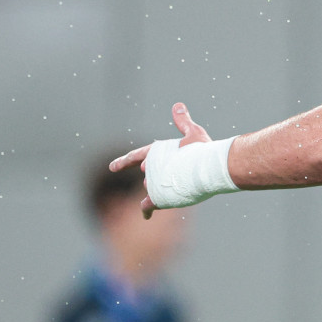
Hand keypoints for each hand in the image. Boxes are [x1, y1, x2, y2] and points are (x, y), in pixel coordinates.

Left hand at [109, 102, 211, 218]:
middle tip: (177, 173)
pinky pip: (148, 206)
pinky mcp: (157, 198)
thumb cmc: (203, 150)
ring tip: (180, 185)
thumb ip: (182, 121)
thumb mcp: (192, 132)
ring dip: (163, 188)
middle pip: (150, 175)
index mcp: (155, 151)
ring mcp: (152, 183)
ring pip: (152, 189)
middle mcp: (150, 167)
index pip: (135, 156)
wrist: (210, 168)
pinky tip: (145, 216)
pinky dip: (146, 210)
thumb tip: (177, 105)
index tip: (112, 167)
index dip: (123, 161)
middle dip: (159, 175)